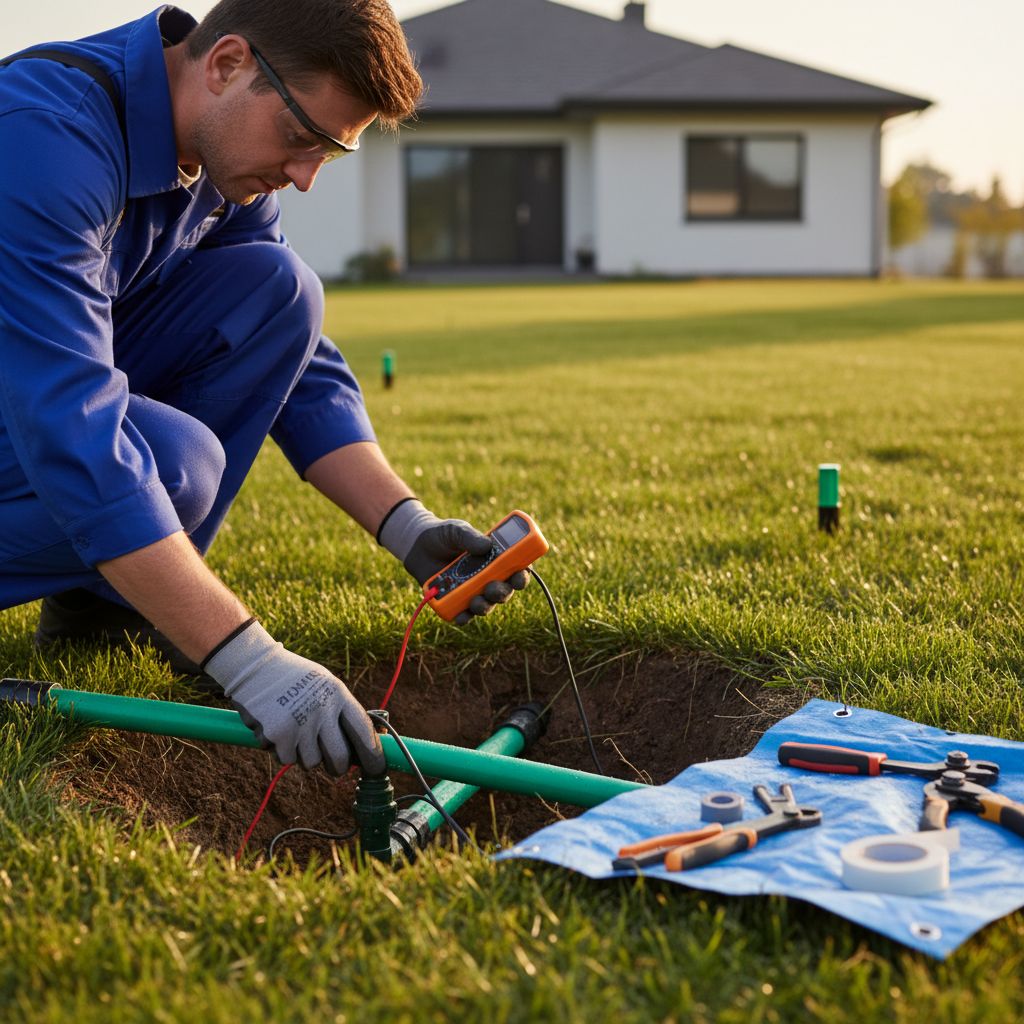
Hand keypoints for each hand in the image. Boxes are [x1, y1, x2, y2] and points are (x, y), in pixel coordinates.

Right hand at [204, 620, 384, 775]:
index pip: (363, 731)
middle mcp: (323, 710)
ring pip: (311, 762)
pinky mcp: (278, 735)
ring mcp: (301, 723)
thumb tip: (358, 746)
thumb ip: (339, 711)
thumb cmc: (292, 678)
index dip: (373, 754)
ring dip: (302, 753)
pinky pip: (287, 759)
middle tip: (334, 765)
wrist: (254, 666)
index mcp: (338, 694)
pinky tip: (275, 728)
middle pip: (340, 758)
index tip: (376, 769)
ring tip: (293, 729)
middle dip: (338, 767)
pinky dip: (281, 750)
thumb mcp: (323, 684)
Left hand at [378, 499, 528, 623]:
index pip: (517, 570)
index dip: (522, 575)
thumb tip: (486, 546)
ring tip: (476, 601)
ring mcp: (473, 591)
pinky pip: (464, 615)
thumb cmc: (444, 535)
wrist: (418, 545)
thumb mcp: (456, 530)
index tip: (520, 575)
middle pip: (504, 591)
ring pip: (487, 605)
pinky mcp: (456, 601)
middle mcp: (488, 577)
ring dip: (485, 606)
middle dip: (502, 593)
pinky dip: (464, 617)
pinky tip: (461, 615)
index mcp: (496, 559)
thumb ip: (470, 536)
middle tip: (493, 588)